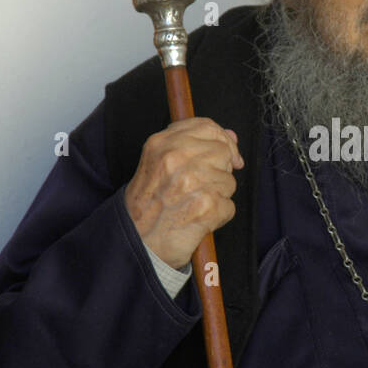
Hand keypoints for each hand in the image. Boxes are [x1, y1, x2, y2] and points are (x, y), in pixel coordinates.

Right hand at [125, 117, 243, 268]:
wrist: (136, 241)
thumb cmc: (147, 203)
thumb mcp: (158, 162)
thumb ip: (193, 144)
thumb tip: (231, 136)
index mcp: (163, 143)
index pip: (208, 126)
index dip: (222, 139)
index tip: (228, 153)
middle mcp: (177, 158)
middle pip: (223, 152)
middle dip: (220, 170)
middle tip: (201, 186)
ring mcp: (193, 182)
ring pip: (229, 180)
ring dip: (218, 194)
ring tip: (194, 203)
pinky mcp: (207, 206)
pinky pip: (229, 205)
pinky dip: (218, 215)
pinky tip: (199, 218)